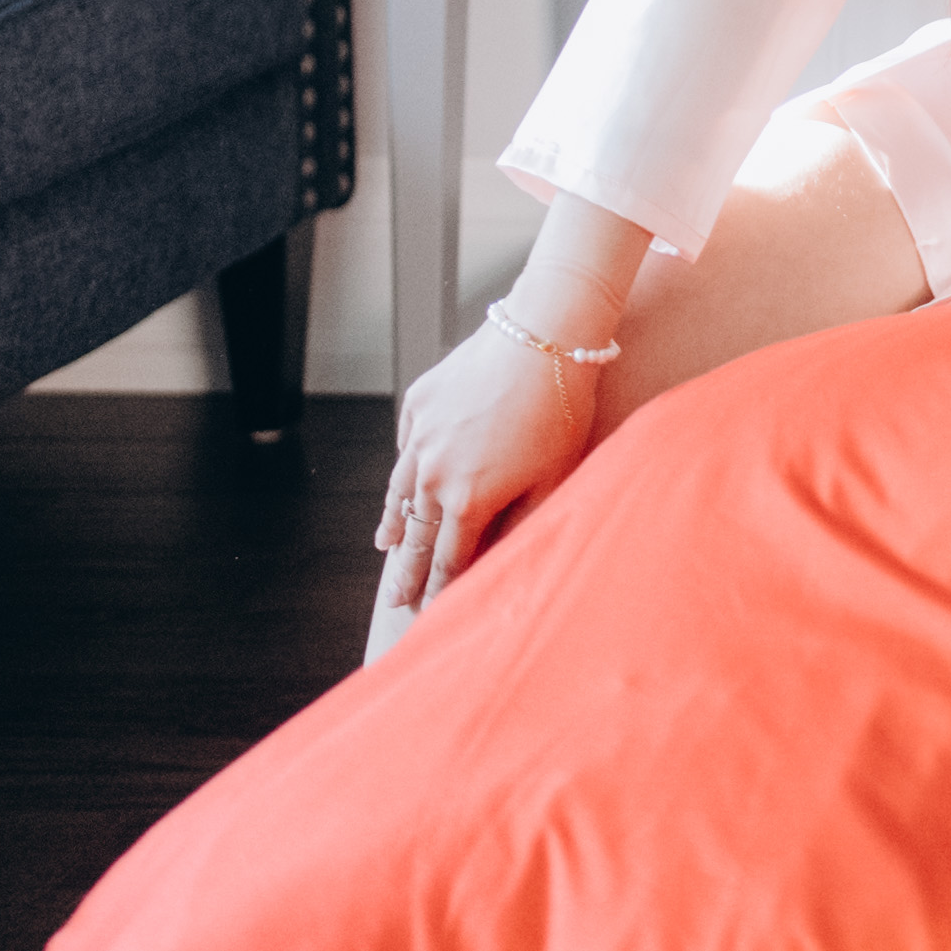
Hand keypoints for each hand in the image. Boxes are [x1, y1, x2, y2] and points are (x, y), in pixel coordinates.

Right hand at [366, 302, 613, 658]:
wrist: (544, 334)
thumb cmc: (563, 407)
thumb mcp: (554, 475)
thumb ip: (524, 521)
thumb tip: (504, 557)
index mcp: (467, 500)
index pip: (447, 560)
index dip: (438, 591)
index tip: (429, 615)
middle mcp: (432, 474)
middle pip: (415, 536)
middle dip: (406, 572)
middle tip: (394, 601)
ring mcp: (420, 437)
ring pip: (400, 492)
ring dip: (394, 524)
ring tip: (387, 548)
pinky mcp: (418, 402)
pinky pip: (407, 446)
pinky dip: (404, 470)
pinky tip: (404, 483)